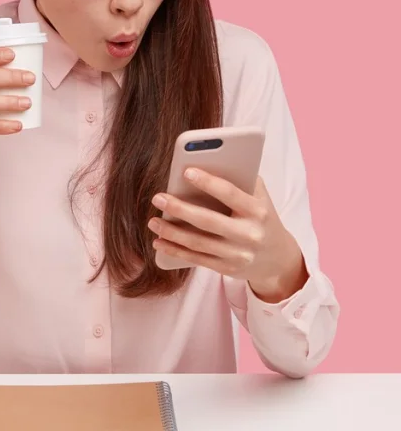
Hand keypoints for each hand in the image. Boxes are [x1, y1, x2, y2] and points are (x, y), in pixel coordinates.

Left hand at [149, 169, 307, 301]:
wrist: (277, 258)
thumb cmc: (261, 217)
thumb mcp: (259, 197)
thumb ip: (240, 180)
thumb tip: (206, 162)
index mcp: (257, 210)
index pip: (230, 193)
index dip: (208, 182)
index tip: (186, 171)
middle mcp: (249, 234)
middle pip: (208, 221)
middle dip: (180, 209)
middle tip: (158, 198)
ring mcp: (238, 254)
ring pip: (198, 243)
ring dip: (171, 232)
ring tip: (152, 221)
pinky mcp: (227, 269)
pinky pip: (196, 259)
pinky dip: (175, 250)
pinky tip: (159, 242)